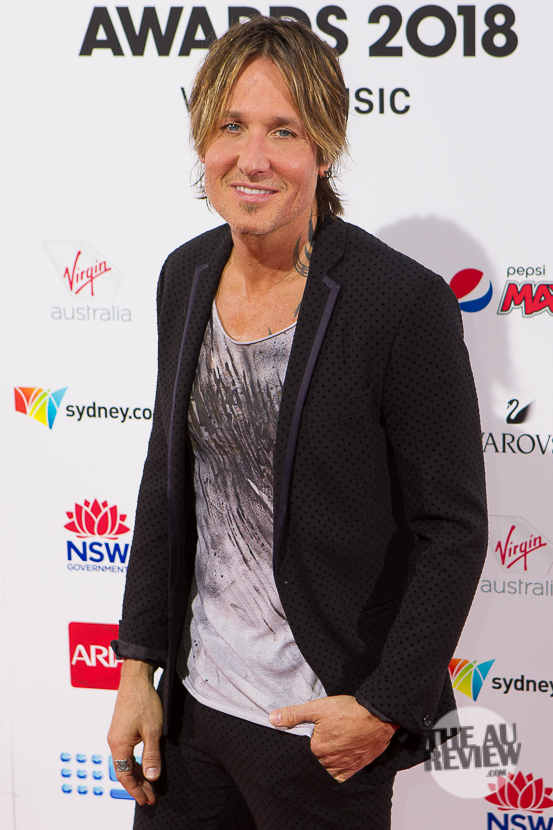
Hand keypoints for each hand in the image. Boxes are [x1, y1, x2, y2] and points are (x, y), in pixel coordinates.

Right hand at [107, 659, 163, 804]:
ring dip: (138, 774)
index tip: (146, 800)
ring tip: (150, 785)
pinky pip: (127, 753)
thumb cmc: (144, 701)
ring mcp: (117, 735)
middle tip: (151, 797)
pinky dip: (136, 762)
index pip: (125, 775)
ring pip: (126, 762)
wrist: (136, 678)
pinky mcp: (121, 729)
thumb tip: (152, 777)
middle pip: (125, 771)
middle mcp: (114, 742)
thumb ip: (152, 754)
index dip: (136, 790)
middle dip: (139, 785)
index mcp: (118, 745)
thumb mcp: (152, 730)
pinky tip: (145, 766)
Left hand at [269, 695, 398, 781]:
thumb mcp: (317, 707)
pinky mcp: (357, 766)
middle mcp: (330, 762)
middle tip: (310, 751)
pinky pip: (343, 778)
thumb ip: (294, 714)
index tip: (298, 746)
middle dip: (311, 760)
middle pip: (315, 765)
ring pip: (328, 773)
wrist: (378, 716)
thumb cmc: (349, 711)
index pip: (302, 755)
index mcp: (318, 749)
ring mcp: (345, 765)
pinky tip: (333, 770)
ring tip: (320, 760)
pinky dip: (336, 775)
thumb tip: (273, 718)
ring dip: (323, 769)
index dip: (299, 750)